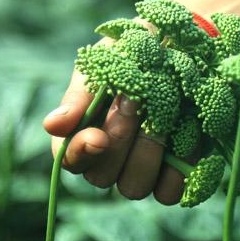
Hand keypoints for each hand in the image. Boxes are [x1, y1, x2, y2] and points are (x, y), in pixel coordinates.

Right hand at [43, 40, 184, 204]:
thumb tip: (53, 125)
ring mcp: (140, 172)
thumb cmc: (136, 54)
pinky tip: (186, 133)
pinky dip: (179, 166)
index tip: (98, 135)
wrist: (186, 49)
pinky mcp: (172, 177)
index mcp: (82, 133)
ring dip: (149, 151)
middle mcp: (108, 160)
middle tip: (135, 101)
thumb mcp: (106, 62)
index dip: (81, 152)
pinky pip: (169, 191)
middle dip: (120, 139)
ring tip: (165, 113)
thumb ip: (80, 94)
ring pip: (134, 187)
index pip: (70, 159)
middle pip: (101, 177)